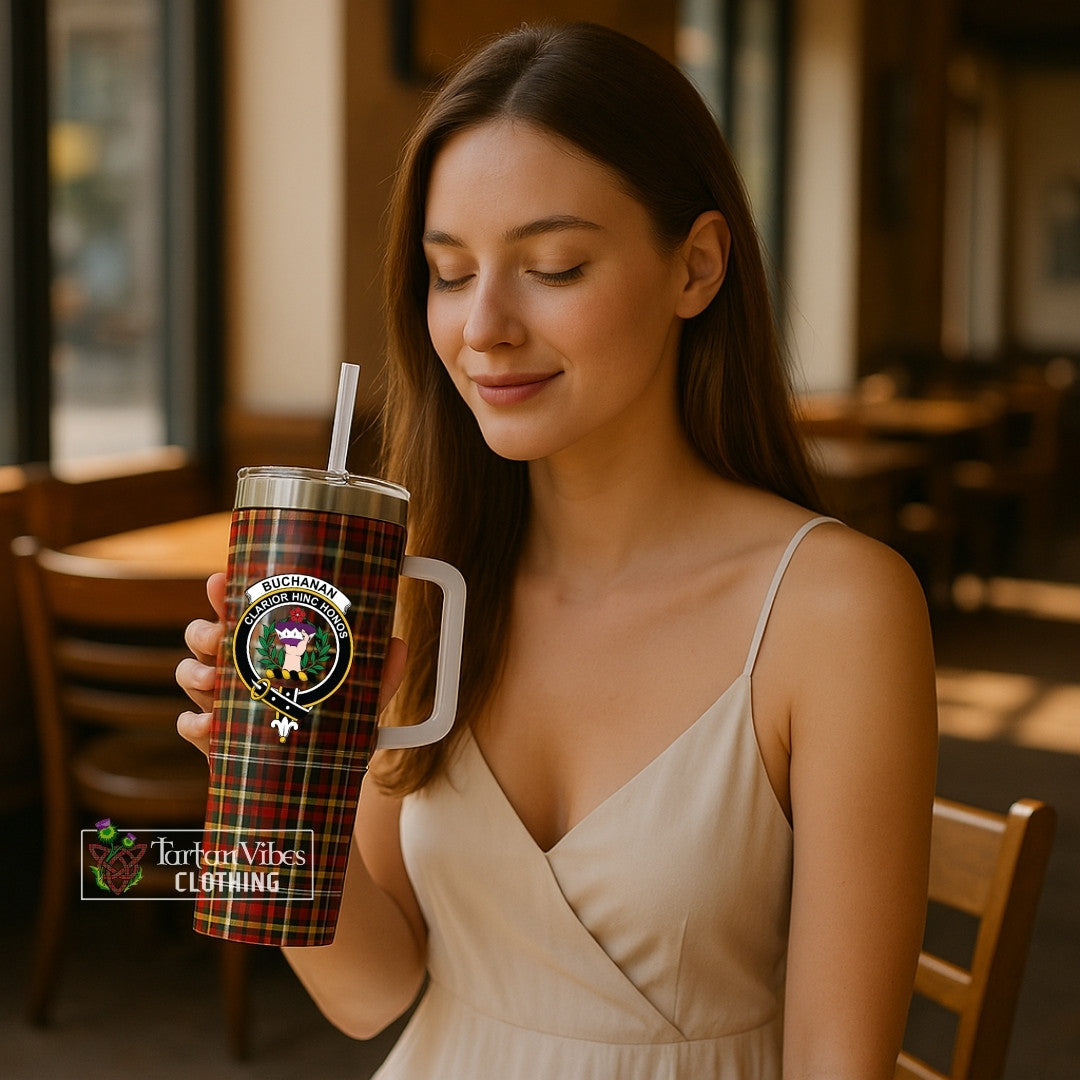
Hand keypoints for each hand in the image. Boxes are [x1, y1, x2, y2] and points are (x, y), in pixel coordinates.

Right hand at [175, 573, 409, 758]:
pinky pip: (187, 725)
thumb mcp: (359, 699)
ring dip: (195, 673)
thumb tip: (396, 646)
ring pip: (188, 673)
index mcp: (266, 649)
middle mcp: (238, 670)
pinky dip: (193, 722)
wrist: (317, 783)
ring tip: (214, 682)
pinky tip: (209, 725)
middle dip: (204, 631)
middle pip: (203, 636)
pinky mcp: (213, 739)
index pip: (238, 612)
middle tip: (221, 638)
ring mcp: (221, 703)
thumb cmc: (332, 730)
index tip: (218, 581)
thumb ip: (379, 675)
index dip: (221, 592)